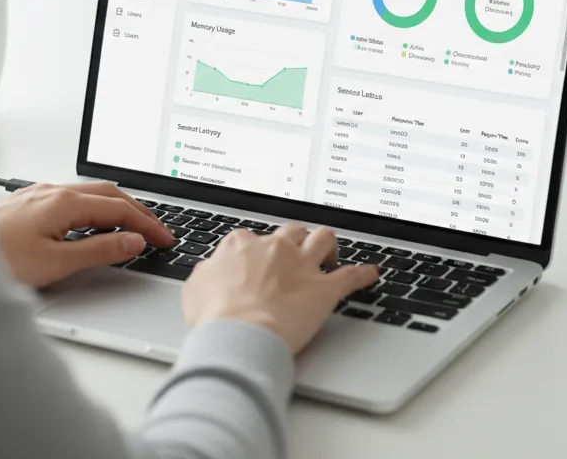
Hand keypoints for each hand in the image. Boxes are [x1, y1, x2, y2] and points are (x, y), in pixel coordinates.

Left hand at [0, 182, 175, 287]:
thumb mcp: (56, 263)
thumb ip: (98, 252)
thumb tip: (132, 242)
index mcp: (64, 202)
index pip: (120, 209)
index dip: (147, 225)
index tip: (165, 239)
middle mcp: (52, 191)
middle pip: (109, 194)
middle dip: (138, 211)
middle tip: (158, 231)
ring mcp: (38, 194)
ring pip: (91, 194)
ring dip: (117, 207)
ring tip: (134, 226)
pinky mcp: (28, 204)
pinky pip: (73, 199)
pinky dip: (96, 209)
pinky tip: (93, 223)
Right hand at [183, 225, 379, 354]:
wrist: (239, 335)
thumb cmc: (215, 317)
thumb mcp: (195, 289)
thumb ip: (207, 274)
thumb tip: (210, 272)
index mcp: (241, 246)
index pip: (252, 238)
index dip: (257, 251)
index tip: (258, 261)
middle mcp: (274, 248)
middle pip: (291, 232)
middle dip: (294, 241)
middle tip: (295, 256)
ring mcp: (301, 265)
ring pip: (322, 239)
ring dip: (326, 246)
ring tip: (328, 257)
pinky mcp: (324, 289)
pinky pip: (352, 276)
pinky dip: (364, 274)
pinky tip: (371, 274)